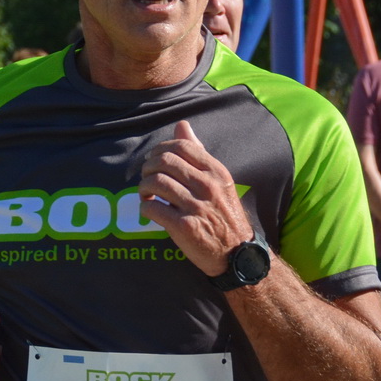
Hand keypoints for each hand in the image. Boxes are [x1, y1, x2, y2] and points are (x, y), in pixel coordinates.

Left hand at [137, 121, 252, 275]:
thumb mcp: (219, 181)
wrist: (237, 254)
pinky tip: (149, 210)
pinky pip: (152, 209)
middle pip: (164, 162)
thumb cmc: (224, 214)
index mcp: (216, 172)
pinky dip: (144, 208)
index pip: (182, 147)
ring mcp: (196, 207)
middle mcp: (208, 187)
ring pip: (155, 183)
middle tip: (147, 177)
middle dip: (148, 167)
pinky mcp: (184, 228)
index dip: (161, 149)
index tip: (154, 160)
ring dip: (143, 187)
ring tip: (146, 194)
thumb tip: (182, 125)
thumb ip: (199, 153)